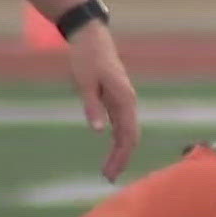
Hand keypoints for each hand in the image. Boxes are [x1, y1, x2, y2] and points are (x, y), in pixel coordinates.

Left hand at [66, 23, 139, 181]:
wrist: (91, 37)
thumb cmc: (86, 57)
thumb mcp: (85, 82)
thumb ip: (92, 106)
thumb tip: (98, 131)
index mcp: (124, 100)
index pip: (127, 136)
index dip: (121, 156)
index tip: (110, 173)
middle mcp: (128, 103)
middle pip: (130, 138)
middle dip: (121, 159)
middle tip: (109, 178)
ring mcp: (124, 102)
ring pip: (127, 133)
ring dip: (120, 153)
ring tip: (109, 170)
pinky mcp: (117, 100)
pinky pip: (122, 126)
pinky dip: (118, 141)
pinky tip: (112, 152)